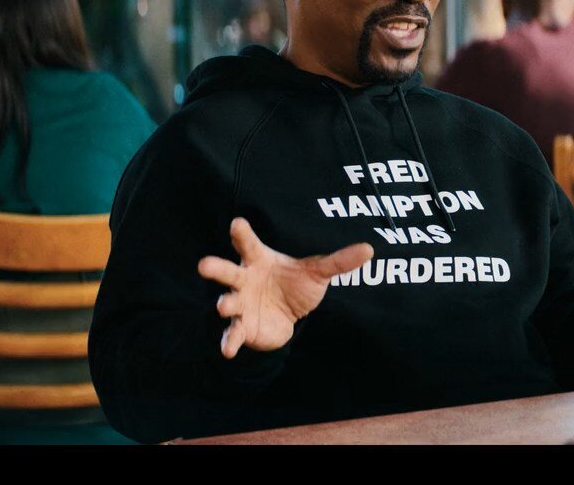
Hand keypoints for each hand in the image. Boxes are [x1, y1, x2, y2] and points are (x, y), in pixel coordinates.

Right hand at [197, 217, 373, 358]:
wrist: (287, 316)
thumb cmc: (294, 285)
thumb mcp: (317, 272)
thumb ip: (339, 261)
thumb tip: (369, 249)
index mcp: (259, 259)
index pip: (249, 243)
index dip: (242, 233)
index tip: (237, 223)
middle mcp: (244, 279)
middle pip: (227, 270)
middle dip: (215, 268)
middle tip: (204, 264)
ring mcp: (240, 303)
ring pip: (227, 301)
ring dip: (224, 304)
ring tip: (223, 306)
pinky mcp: (242, 327)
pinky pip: (233, 333)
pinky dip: (229, 341)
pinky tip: (228, 350)